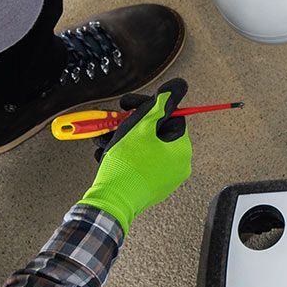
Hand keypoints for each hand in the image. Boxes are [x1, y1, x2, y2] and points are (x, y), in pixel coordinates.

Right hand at [76, 79, 191, 232]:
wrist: (112, 200)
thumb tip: (180, 86)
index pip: (169, 116)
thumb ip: (161, 103)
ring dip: (123, 139)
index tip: (128, 107)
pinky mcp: (150, 187)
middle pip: (155, 132)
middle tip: (116, 122)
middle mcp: (177, 166)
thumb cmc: (127, 164)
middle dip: (131, 124)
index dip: (147, 108)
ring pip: (144, 148)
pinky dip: (124, 155)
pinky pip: (140, 163)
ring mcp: (164, 179)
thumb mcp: (142, 125)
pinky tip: (107, 153)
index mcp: (181, 150)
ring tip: (105, 138)